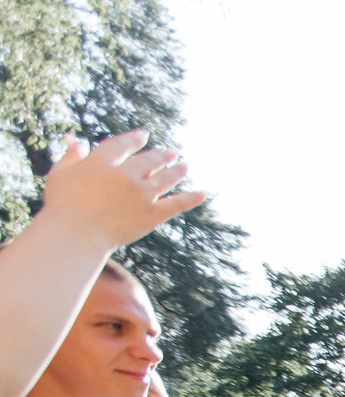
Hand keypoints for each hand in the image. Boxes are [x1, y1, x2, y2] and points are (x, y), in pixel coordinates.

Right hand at [39, 130, 205, 249]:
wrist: (77, 234)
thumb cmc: (63, 205)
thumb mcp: (60, 173)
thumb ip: (71, 156)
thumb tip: (77, 141)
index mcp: (103, 162)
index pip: (123, 145)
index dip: (134, 140)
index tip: (143, 136)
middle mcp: (127, 175)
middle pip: (149, 160)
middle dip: (162, 155)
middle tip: (172, 152)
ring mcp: (142, 194)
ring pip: (165, 178)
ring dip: (177, 170)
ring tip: (185, 165)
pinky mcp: (153, 214)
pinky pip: (178, 204)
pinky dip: (192, 198)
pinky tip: (204, 193)